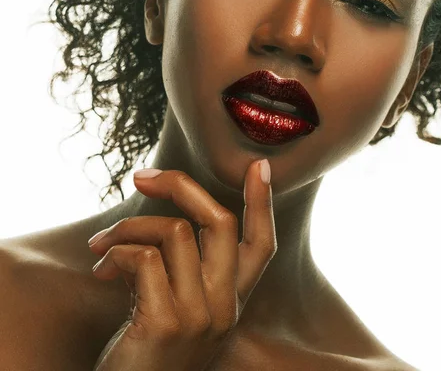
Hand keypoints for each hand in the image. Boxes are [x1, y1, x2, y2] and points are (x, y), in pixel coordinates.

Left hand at [88, 158, 276, 370]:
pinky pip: (143, 257)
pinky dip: (115, 251)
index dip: (263, 203)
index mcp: (231, 300)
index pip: (262, 245)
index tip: (262, 166)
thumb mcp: (177, 306)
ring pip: (173, 231)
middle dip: (179, 186)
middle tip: (142, 177)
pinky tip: (101, 268)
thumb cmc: (145, 351)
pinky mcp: (166, 324)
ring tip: (102, 245)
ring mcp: (199, 317)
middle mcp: (224, 308)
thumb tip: (163, 216)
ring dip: (128, 226)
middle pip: (220, 221)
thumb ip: (182, 267)